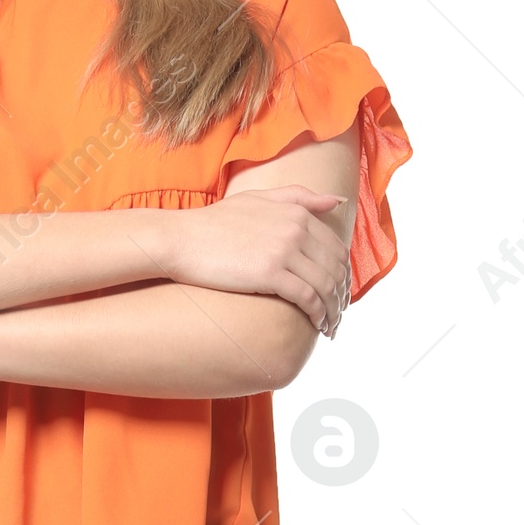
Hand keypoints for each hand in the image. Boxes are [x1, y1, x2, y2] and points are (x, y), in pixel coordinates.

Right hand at [169, 187, 348, 333]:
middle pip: (336, 269)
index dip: (343, 275)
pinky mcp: (270, 273)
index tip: (339, 294)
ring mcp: (284, 250)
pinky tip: (317, 326)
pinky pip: (308, 298)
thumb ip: (299, 197)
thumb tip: (338, 201)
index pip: (336, 249)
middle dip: (342, 296)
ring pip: (326, 286)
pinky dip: (318, 314)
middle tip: (338, 316)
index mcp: (296, 213)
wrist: (180, 239)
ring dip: (333, 310)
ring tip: (330, 326)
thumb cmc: (214, 223)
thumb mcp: (258, 199)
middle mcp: (296, 228)